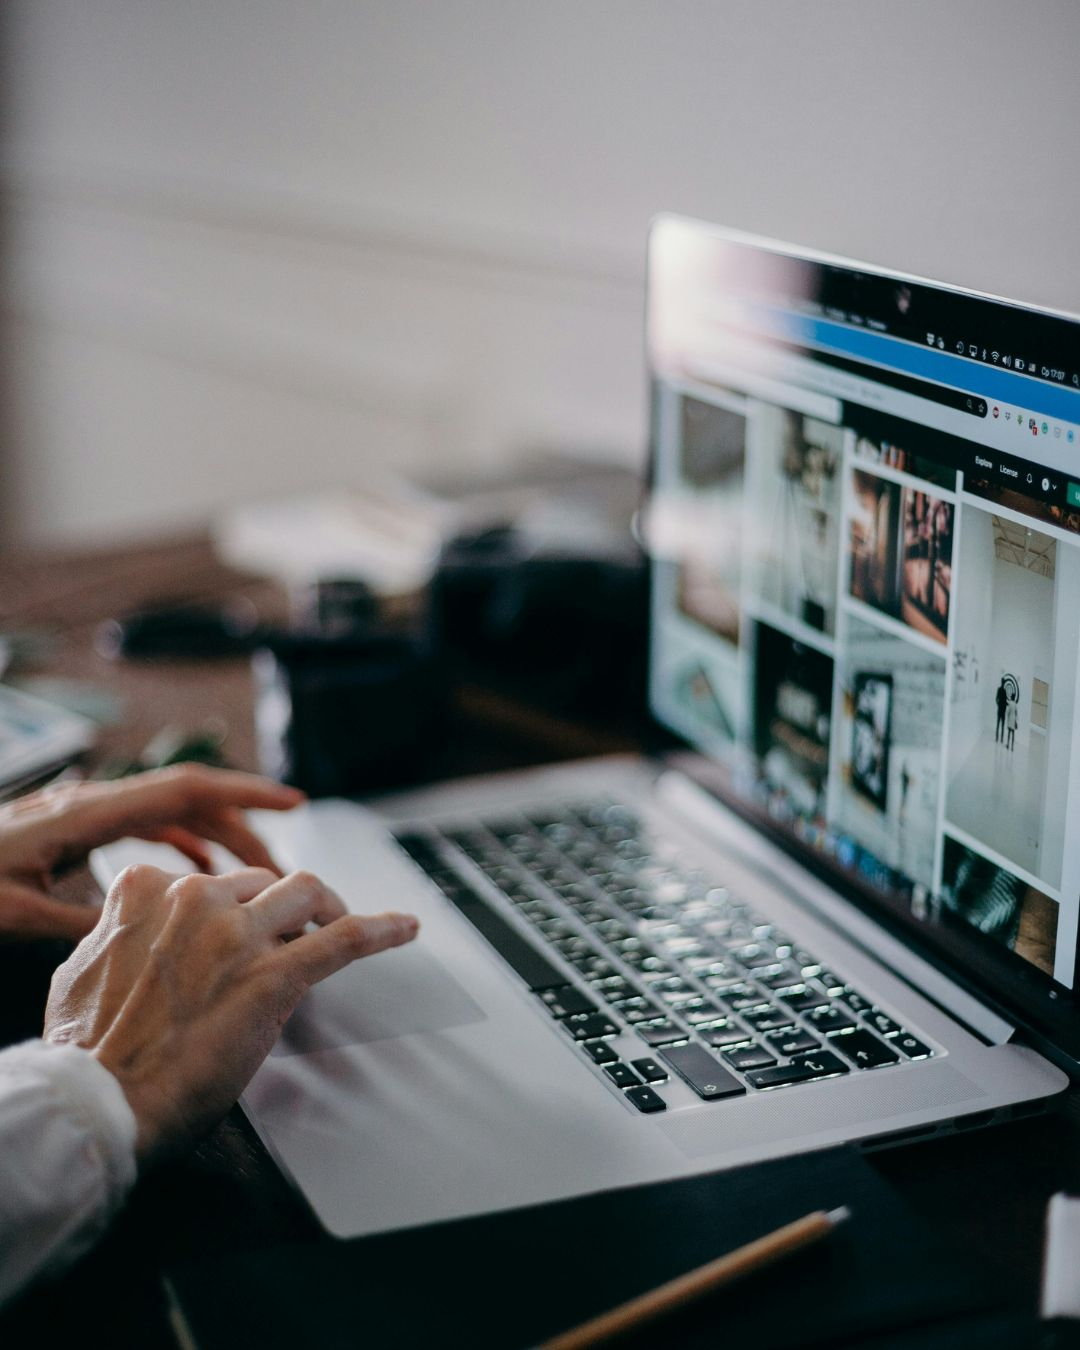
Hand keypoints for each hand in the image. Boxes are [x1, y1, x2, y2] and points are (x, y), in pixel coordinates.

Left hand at [0, 764, 305, 941]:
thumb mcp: (18, 916)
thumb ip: (85, 921)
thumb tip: (152, 932)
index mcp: (87, 815)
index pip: (185, 790)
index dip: (245, 793)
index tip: (295, 802)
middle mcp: (91, 803)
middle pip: (189, 799)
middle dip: (243, 827)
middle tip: (284, 872)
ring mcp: (83, 814)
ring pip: (170, 814)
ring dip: (217, 839)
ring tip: (253, 879)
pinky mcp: (73, 831)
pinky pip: (144, 827)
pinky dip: (182, 844)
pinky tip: (198, 874)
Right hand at [44, 863, 418, 1161]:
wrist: (103, 1103)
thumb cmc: (89, 1053)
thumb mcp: (83, 970)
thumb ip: (121, 935)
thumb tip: (135, 934)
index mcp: (145, 891)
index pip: (209, 879)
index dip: (230, 907)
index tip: (237, 927)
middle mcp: (196, 900)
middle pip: (262, 883)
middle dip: (279, 910)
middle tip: (288, 939)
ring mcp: (238, 935)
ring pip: (307, 892)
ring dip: (327, 908)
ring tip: (340, 923)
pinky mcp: (275, 976)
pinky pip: (344, 939)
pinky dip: (381, 928)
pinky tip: (406, 927)